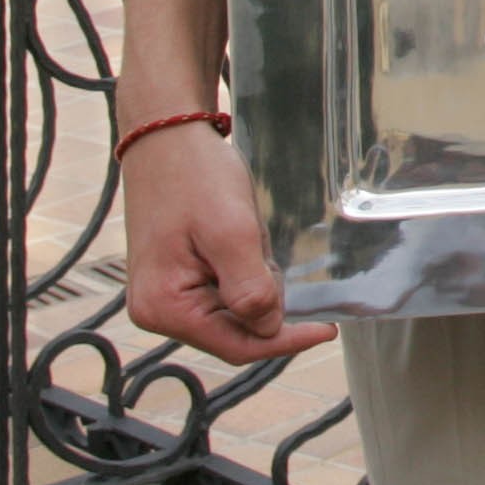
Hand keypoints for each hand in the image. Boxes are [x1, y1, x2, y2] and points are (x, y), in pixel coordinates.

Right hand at [123, 122, 335, 364]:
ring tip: (253, 239)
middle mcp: (156, 312)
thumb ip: (250, 287)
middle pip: (233, 332)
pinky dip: (243, 275)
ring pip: (230, 312)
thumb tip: (269, 329)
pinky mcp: (174, 278)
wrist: (165, 138)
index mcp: (165, 308)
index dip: (285, 341)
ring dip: (255, 286)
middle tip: (281, 261)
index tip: (327, 329)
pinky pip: (219, 292)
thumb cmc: (194, 178)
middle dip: (268, 304)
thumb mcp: (231, 231)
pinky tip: (245, 243)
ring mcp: (163, 296)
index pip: (237, 346)